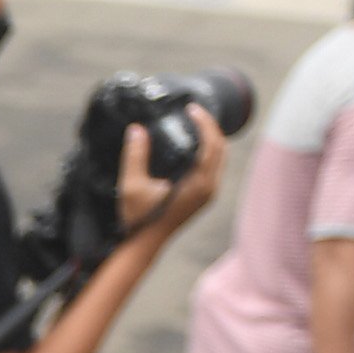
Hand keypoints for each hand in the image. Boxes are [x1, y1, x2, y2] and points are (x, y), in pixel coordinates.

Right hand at [116, 109, 227, 238]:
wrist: (144, 243)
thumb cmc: (139, 218)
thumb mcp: (131, 185)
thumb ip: (135, 155)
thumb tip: (136, 130)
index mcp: (198, 184)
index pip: (212, 145)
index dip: (205, 123)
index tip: (192, 109)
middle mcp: (209, 187)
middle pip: (221, 148)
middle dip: (211, 127)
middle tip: (195, 112)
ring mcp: (209, 192)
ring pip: (220, 157)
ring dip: (211, 138)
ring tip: (195, 123)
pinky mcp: (203, 195)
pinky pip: (214, 166)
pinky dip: (208, 150)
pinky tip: (194, 143)